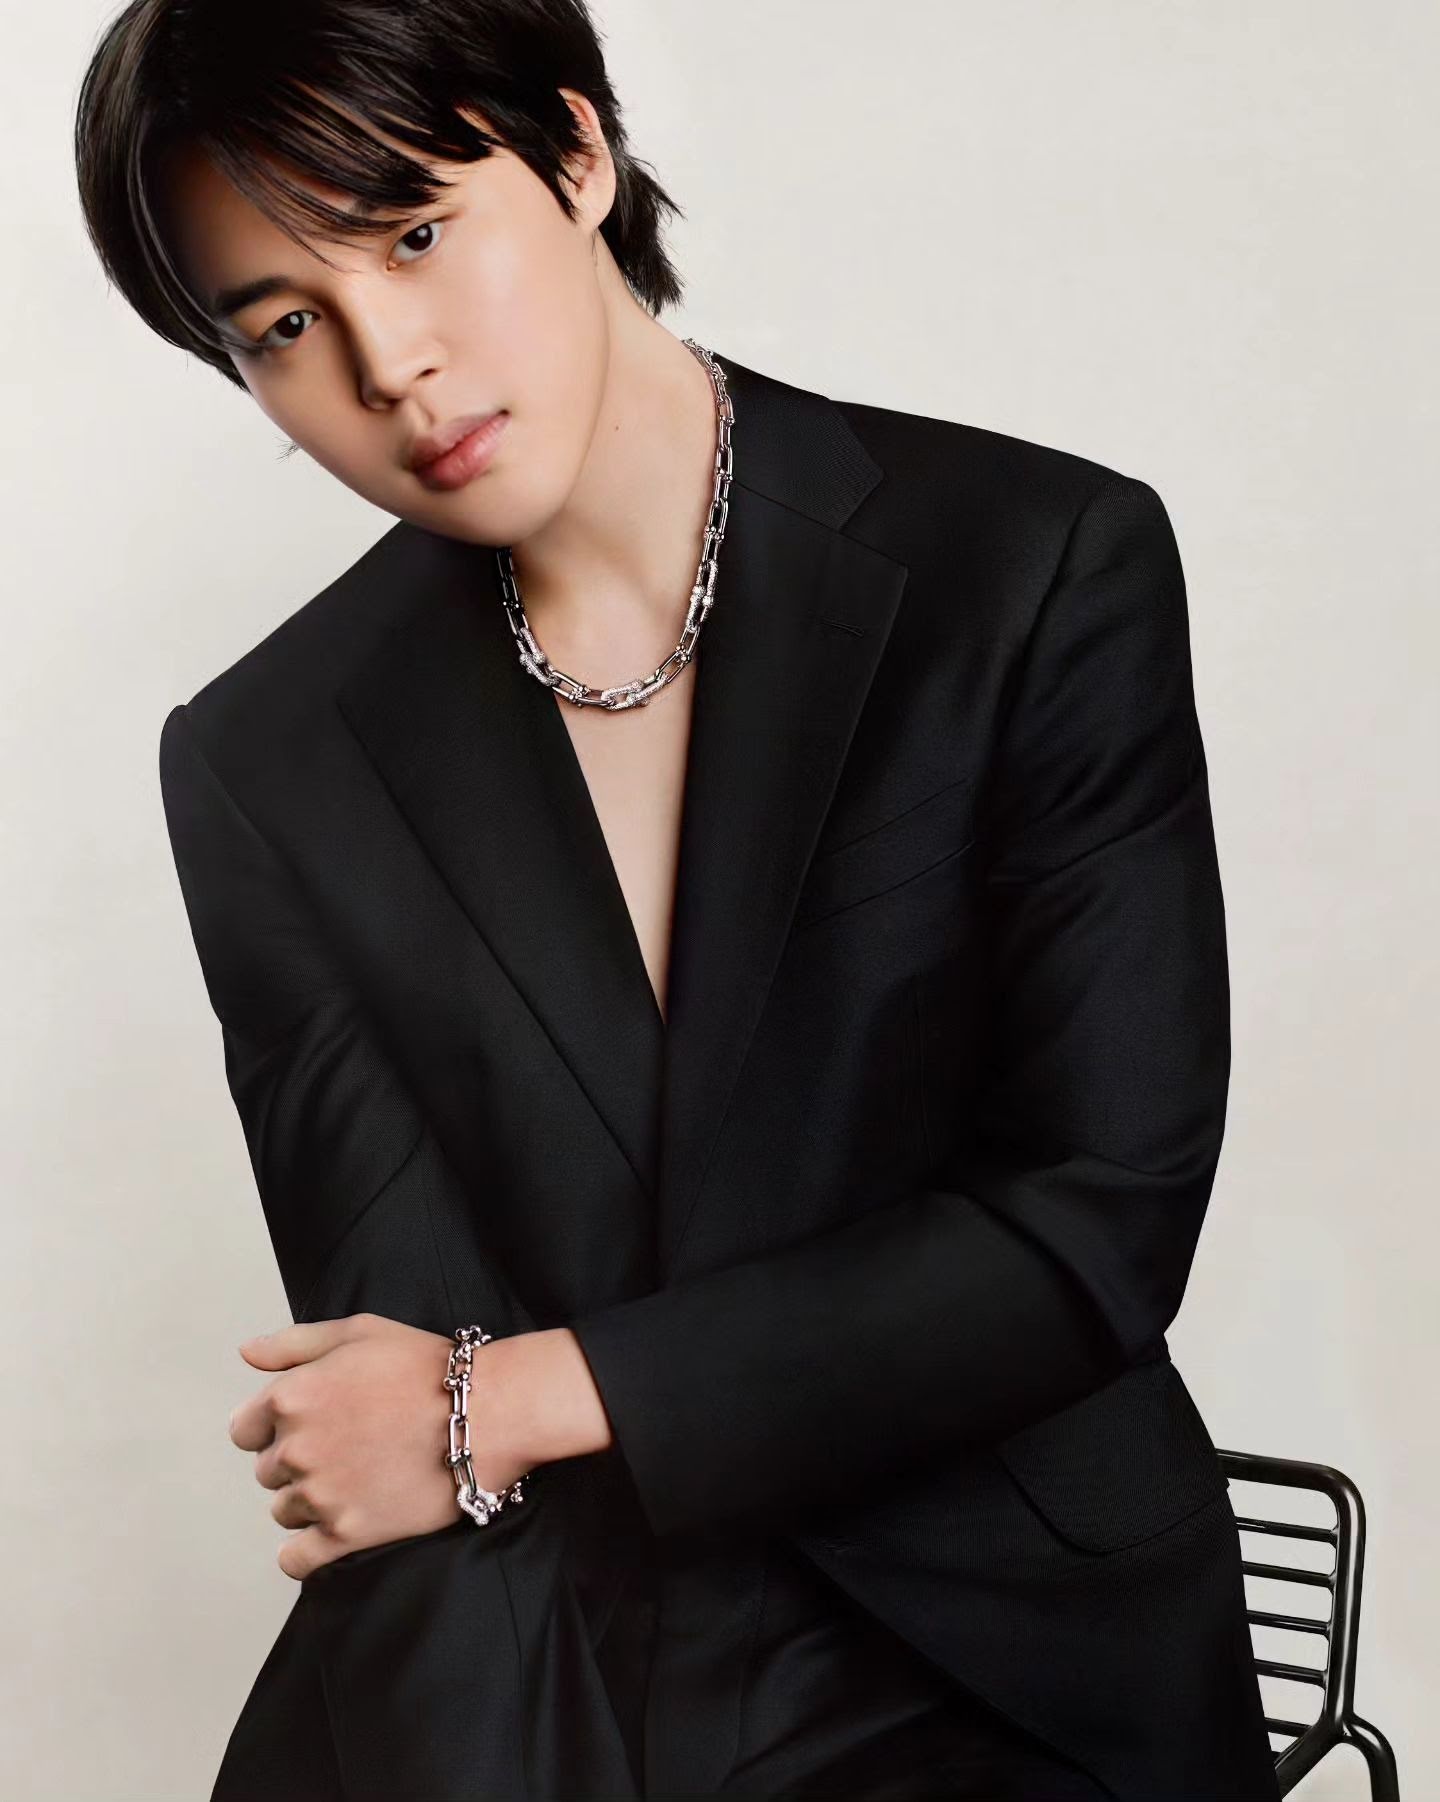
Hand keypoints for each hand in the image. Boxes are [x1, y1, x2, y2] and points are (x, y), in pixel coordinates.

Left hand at [228, 1312, 531, 1580]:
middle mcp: (296, 1447)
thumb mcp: (359, 1332)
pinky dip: (304, 1551)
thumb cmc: (425, 1366)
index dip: (274, 1425)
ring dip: (310, 1499)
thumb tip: (246, 1353)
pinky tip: (331, 1531)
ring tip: (357, 1478)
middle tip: (347, 1446)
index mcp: (291, 1396)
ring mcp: (320, 1494)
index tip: (312, 1423)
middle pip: (267, 1470)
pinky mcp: (347, 1533)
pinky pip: (295, 1559)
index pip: (243, 1429)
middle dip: (298, 1459)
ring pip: (284, 1510)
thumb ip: (293, 1342)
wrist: (486, 1412)